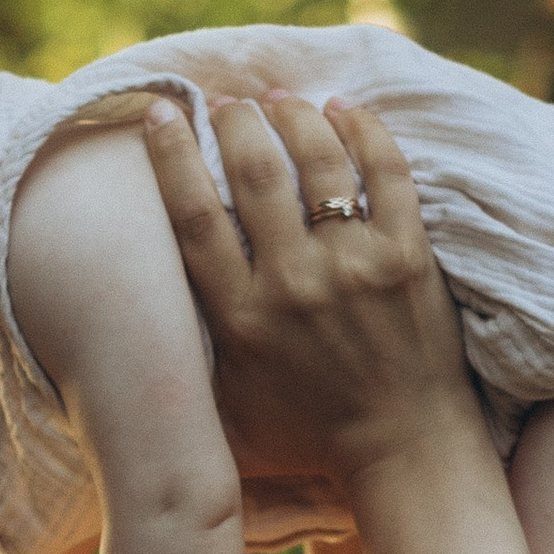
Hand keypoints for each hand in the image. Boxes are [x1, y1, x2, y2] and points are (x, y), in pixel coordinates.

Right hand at [138, 91, 474, 493]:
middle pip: (254, 171)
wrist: (404, 454)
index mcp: (243, 318)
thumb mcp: (230, 409)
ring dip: (294, 115)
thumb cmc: (309, 438)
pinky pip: (387, 172)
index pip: (194, 216)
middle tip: (228, 100)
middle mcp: (294, 285)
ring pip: (318, 160)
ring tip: (280, 99)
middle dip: (235, 120)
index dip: (172, 154)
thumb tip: (145, 314)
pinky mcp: (409, 258)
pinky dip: (364, 131)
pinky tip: (344, 110)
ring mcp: (356, 267)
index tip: (161, 113)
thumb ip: (195, 355)